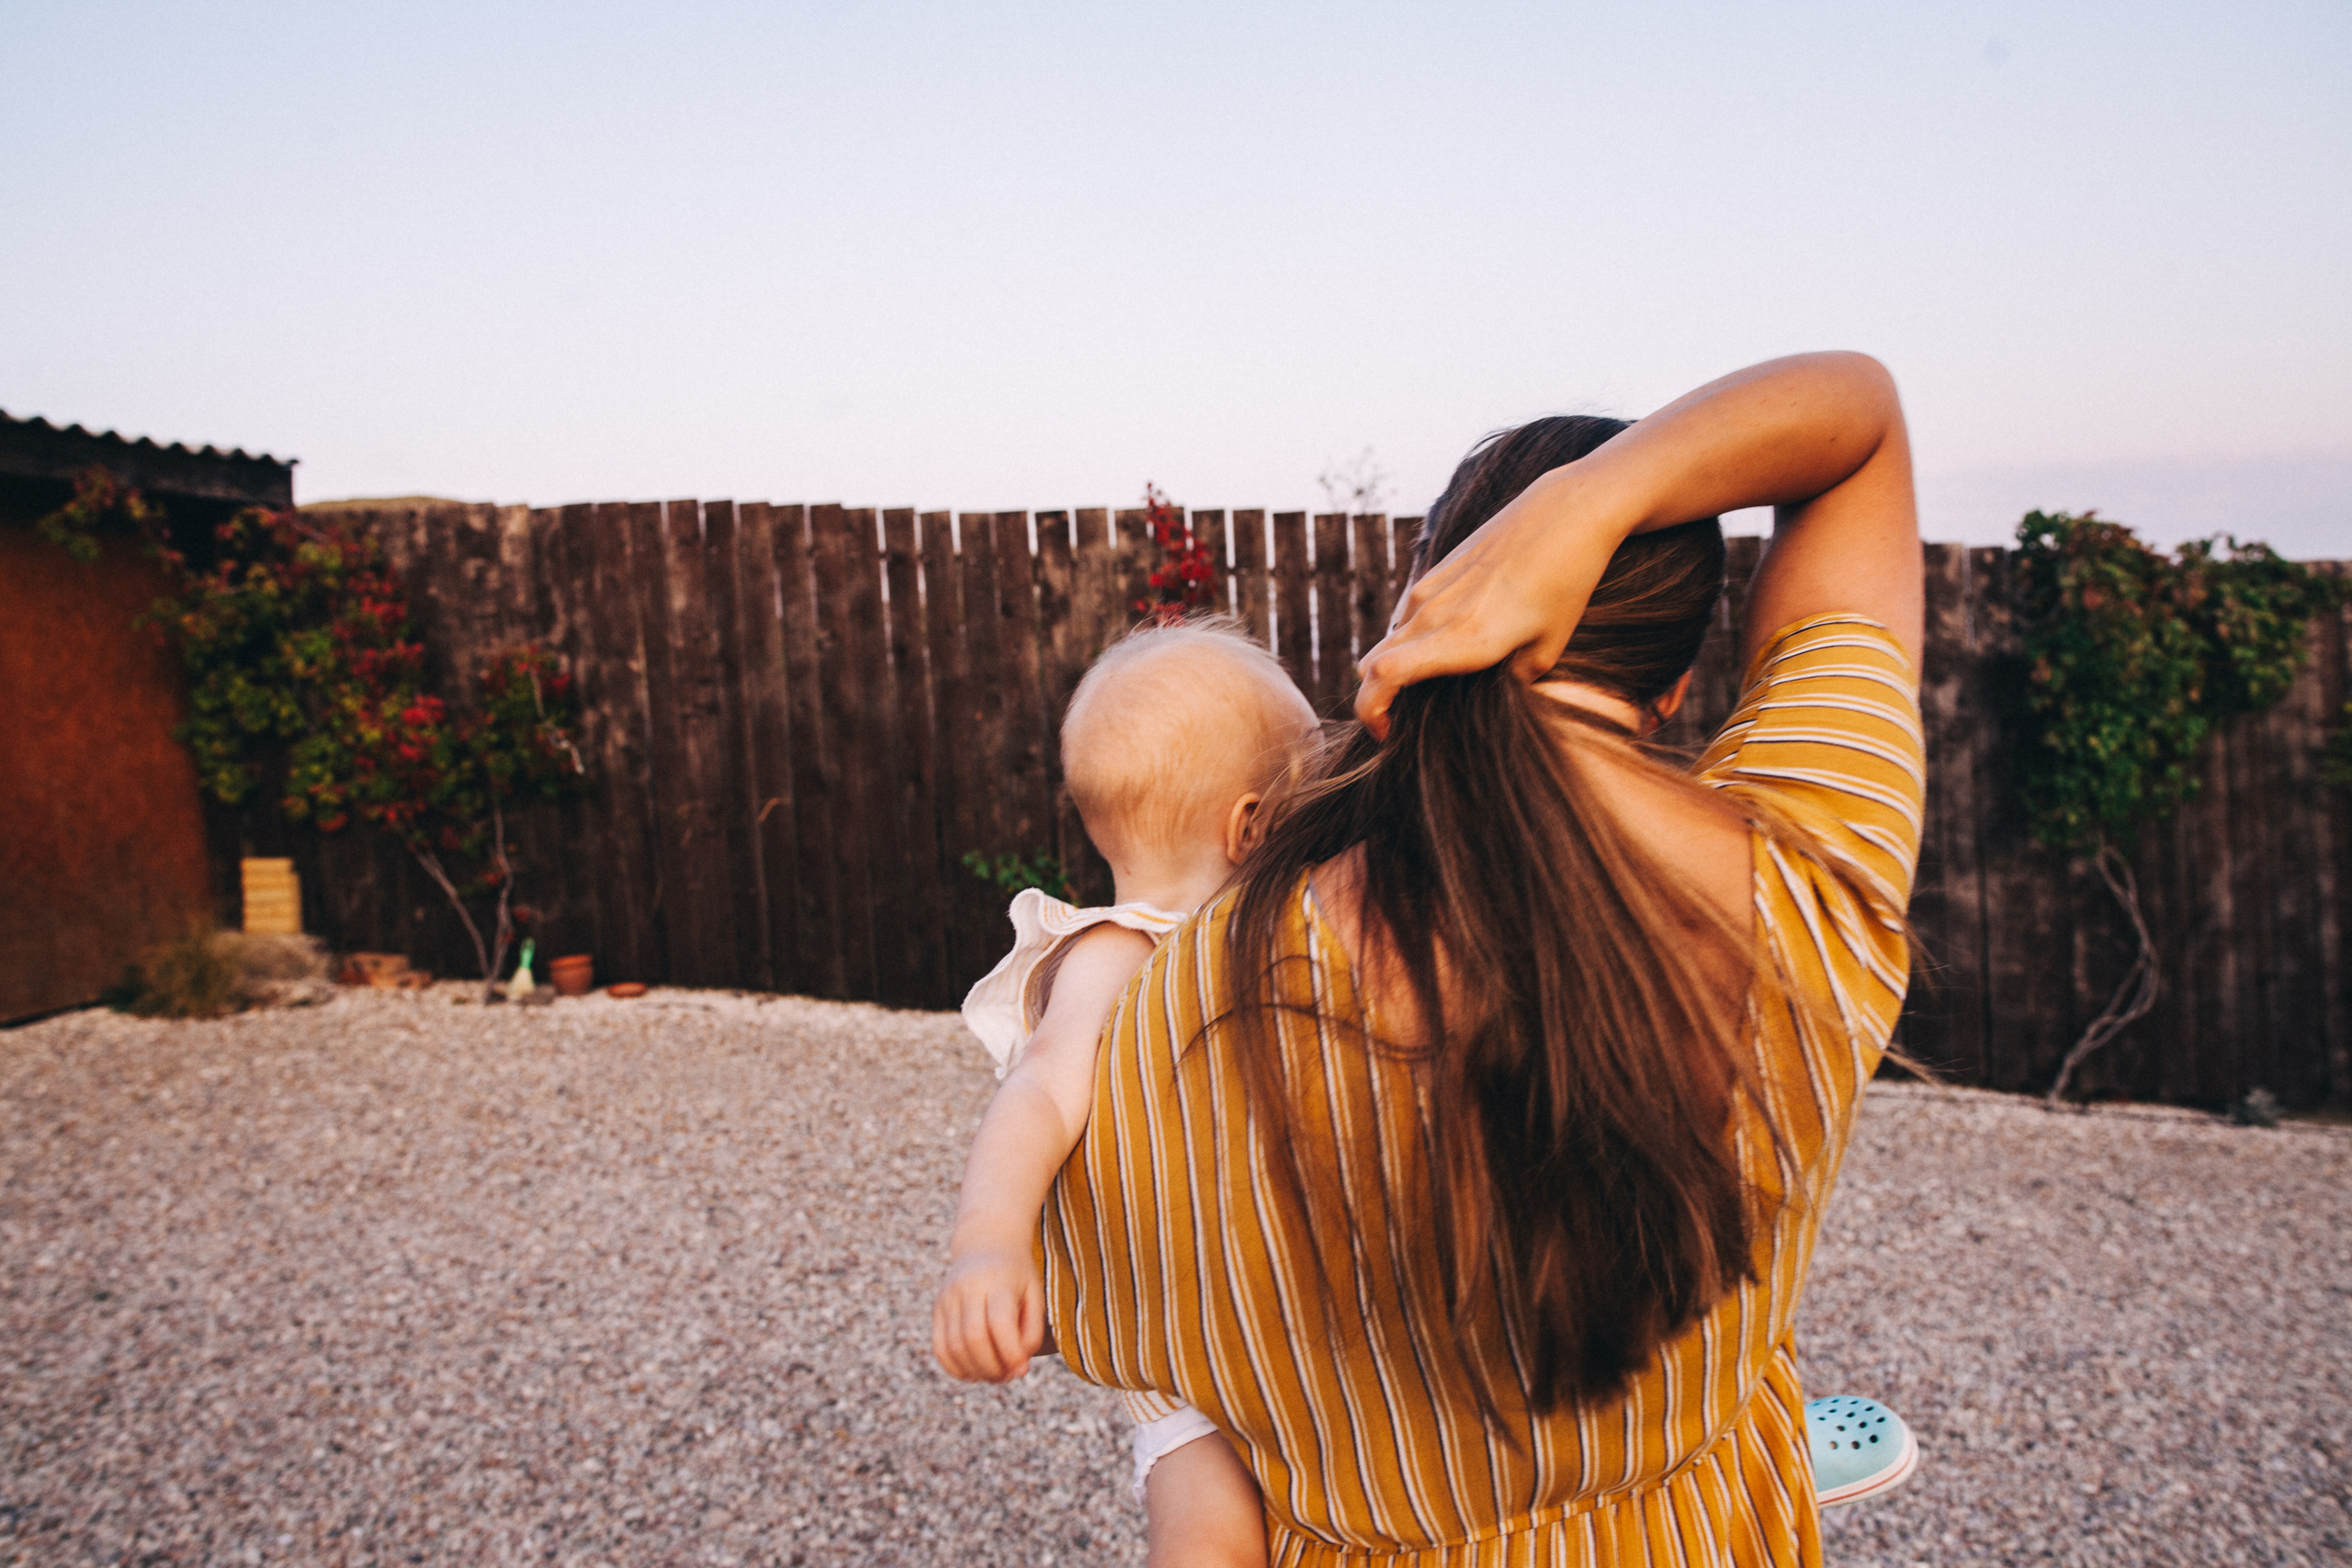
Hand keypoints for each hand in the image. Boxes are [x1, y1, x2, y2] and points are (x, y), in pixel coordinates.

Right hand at [931, 1245, 1044, 1383]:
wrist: (986, 1242)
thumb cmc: (1017, 1275)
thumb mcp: (1035, 1295)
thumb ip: (1032, 1332)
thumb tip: (1018, 1368)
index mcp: (998, 1281)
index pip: (1000, 1324)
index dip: (1011, 1353)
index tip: (1023, 1369)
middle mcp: (968, 1287)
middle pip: (974, 1338)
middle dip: (992, 1367)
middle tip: (1007, 1377)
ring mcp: (948, 1297)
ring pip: (954, 1346)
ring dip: (974, 1371)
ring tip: (993, 1376)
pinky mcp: (937, 1308)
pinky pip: (939, 1346)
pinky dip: (954, 1367)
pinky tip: (972, 1373)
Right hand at [1354, 468, 1626, 737]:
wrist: (1567, 511)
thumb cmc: (1567, 582)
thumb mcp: (1550, 646)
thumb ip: (1514, 681)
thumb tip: (1491, 696)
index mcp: (1464, 639)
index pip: (1383, 677)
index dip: (1371, 712)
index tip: (1387, 732)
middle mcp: (1436, 613)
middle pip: (1371, 665)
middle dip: (1376, 698)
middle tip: (1402, 718)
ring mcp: (1431, 588)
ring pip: (1387, 640)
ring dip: (1394, 666)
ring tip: (1431, 681)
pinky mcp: (1437, 570)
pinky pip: (1406, 616)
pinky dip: (1411, 638)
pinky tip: (1448, 640)